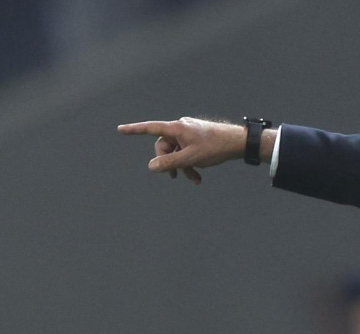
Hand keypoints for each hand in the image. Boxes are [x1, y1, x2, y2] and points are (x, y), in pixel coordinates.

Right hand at [117, 117, 248, 183]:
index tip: (120, 129)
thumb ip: (170, 163)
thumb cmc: (215, 147)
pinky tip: (198, 177)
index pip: (150, 128)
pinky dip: (190, 163)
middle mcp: (181, 127)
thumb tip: (151, 166)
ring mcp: (189, 132)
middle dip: (169, 162)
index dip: (134, 130)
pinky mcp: (196, 138)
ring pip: (177, 151)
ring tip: (193, 180)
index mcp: (177, 128)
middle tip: (176, 177)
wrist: (238, 142)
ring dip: (182, 166)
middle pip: (164, 146)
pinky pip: (186, 151)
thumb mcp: (191, 158)